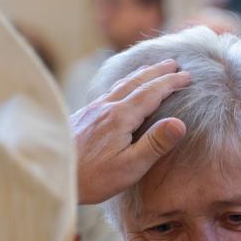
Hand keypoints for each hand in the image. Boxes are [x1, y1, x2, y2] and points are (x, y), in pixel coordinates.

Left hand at [72, 60, 190, 204]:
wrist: (52, 174)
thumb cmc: (93, 178)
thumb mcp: (130, 166)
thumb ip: (155, 144)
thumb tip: (180, 123)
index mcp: (121, 117)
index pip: (152, 93)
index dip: (171, 82)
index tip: (188, 76)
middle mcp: (106, 107)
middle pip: (136, 82)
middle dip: (157, 72)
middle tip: (173, 62)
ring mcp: (92, 110)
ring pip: (120, 85)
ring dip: (139, 75)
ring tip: (150, 69)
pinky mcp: (82, 117)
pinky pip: (108, 92)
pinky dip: (122, 84)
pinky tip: (119, 91)